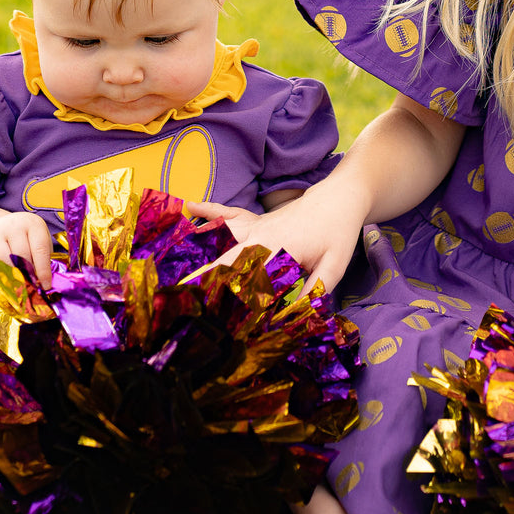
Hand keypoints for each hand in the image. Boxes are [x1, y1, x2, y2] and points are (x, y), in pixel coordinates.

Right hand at [0, 211, 53, 287]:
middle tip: (30, 289)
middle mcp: (14, 226)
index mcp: (33, 224)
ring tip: (18, 289)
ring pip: (4, 261)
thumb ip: (43, 258)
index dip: (43, 270)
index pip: (40, 249)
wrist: (2, 225)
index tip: (45, 286)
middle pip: (21, 255)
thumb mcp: (39, 240)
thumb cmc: (27, 238)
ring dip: (11, 278)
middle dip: (27, 275)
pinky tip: (3, 286)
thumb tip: (44, 284)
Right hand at [187, 182, 365, 293]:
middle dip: (201, 281)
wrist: (339, 196)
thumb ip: (316, 291)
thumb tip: (298, 317)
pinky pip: (229, 215)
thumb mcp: (334, 265)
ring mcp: (256, 226)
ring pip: (222, 240)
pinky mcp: (257, 221)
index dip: (222, 290)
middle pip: (225, 260)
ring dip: (200, 254)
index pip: (244, 273)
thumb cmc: (338, 231)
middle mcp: (260, 236)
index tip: (201, 308)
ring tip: (174, 271)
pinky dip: (208, 211)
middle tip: (177, 301)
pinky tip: (189, 207)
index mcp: (277, 248)